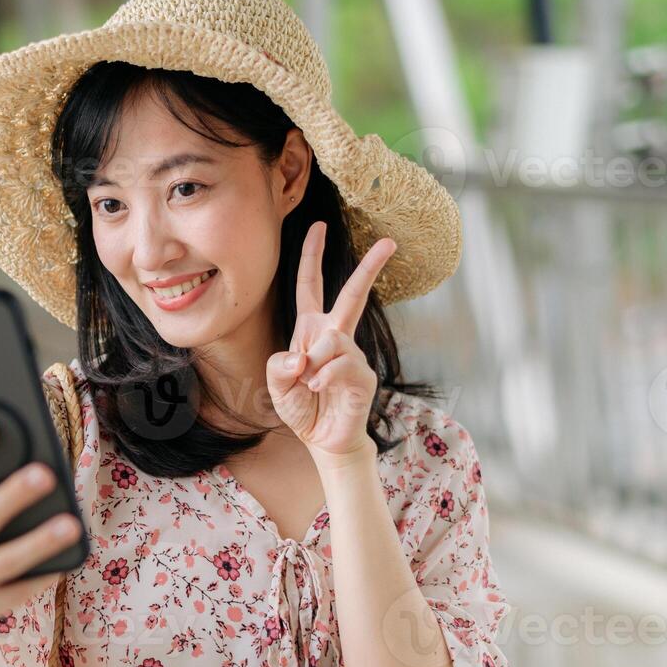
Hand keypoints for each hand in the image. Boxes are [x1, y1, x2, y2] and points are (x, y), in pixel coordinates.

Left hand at [266, 220, 394, 465]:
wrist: (323, 439)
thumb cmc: (301, 408)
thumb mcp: (276, 384)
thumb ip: (278, 366)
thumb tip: (303, 354)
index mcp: (310, 331)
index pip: (311, 286)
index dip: (311, 257)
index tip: (317, 226)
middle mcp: (335, 337)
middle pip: (351, 294)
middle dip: (370, 268)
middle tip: (390, 242)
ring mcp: (353, 354)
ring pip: (333, 337)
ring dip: (314, 361)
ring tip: (309, 384)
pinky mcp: (363, 374)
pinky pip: (340, 364)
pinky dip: (323, 377)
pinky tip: (318, 389)